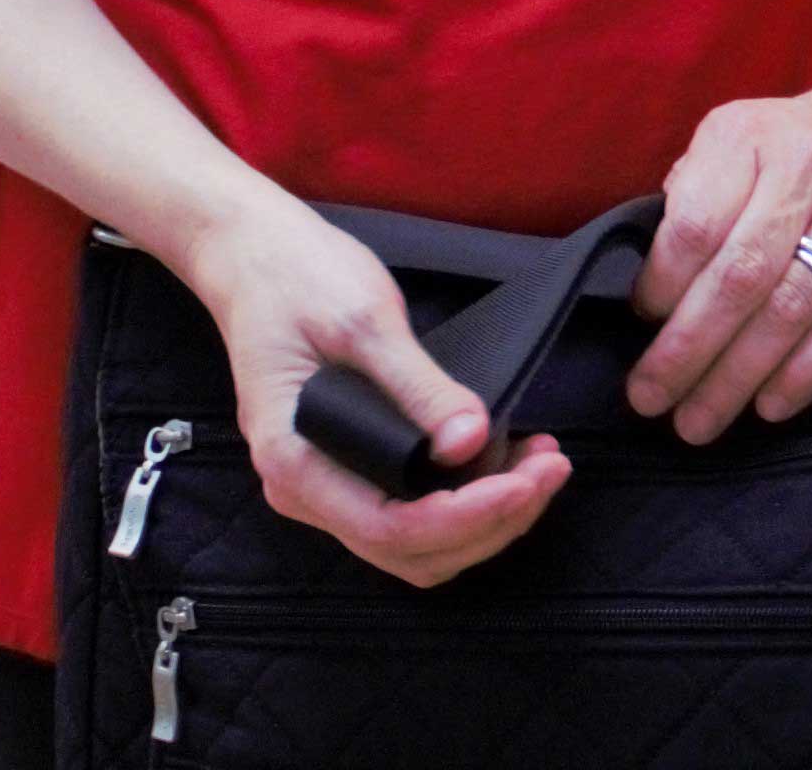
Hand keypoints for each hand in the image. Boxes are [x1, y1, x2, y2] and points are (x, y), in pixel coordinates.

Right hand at [172, 187, 569, 586]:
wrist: (258, 260)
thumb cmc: (301, 281)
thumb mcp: (366, 322)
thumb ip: (417, 386)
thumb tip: (470, 441)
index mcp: (295, 461)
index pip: (391, 528)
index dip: (468, 517)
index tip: (529, 481)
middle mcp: (306, 490)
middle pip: (411, 551)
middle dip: (491, 522)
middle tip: (553, 468)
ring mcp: (326, 485)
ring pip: (416, 543)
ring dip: (485, 518)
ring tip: (541, 463)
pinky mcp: (349, 469)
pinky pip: (410, 511)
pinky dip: (465, 500)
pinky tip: (505, 457)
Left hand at [628, 42, 811, 443]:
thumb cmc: (799, 145)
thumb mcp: (738, 136)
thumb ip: (694, 194)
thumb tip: (653, 280)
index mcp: (750, 136)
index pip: (695, 225)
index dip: (661, 285)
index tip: (641, 321)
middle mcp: (806, 168)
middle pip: (739, 277)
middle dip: (686, 350)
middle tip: (649, 400)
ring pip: (788, 310)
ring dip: (736, 377)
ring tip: (697, 421)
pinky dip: (804, 374)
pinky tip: (769, 406)